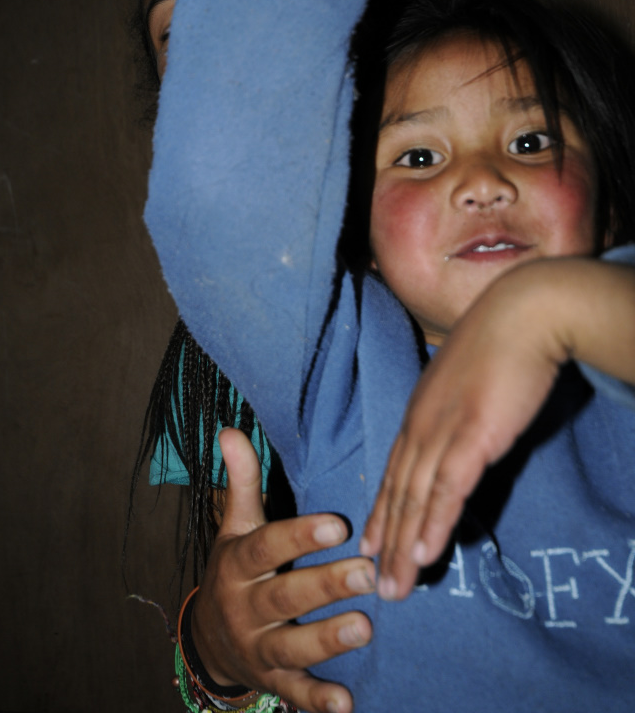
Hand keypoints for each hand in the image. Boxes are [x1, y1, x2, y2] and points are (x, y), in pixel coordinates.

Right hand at [191, 428, 374, 712]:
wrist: (207, 637)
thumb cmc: (234, 569)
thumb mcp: (234, 526)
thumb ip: (241, 481)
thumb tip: (231, 430)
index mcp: (236, 563)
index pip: (266, 547)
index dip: (299, 537)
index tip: (338, 524)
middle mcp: (244, 606)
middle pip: (284, 596)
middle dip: (325, 586)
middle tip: (367, 574)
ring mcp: (256, 647)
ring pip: (291, 645)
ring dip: (327, 641)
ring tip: (365, 628)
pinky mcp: (270, 681)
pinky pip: (292, 693)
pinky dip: (317, 701)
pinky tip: (346, 704)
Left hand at [361, 260, 565, 600]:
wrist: (523, 311)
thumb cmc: (501, 339)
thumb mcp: (468, 381)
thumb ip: (460, 412)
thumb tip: (464, 435)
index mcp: (420, 411)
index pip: (395, 470)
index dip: (384, 509)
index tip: (373, 540)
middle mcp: (422, 424)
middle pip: (398, 492)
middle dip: (388, 539)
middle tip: (380, 582)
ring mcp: (443, 430)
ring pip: (415, 498)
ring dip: (405, 545)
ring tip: (397, 585)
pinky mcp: (472, 435)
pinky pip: (447, 488)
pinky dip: (434, 522)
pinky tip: (426, 552)